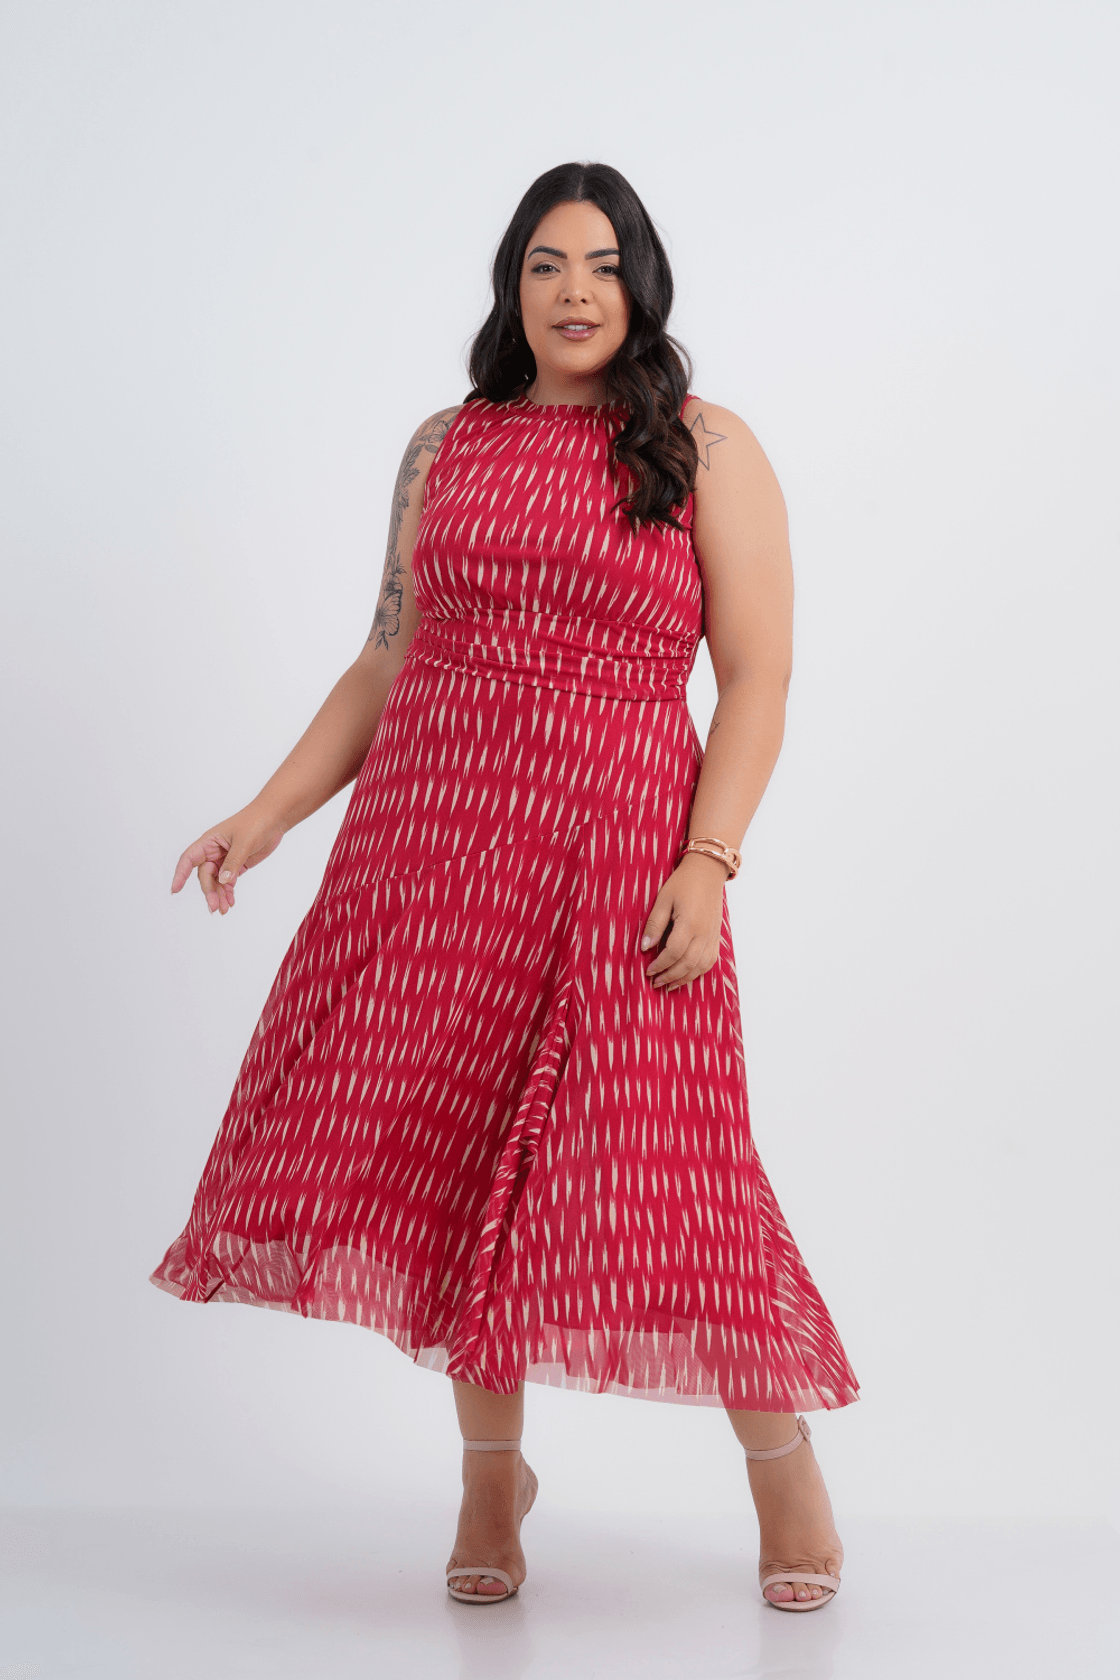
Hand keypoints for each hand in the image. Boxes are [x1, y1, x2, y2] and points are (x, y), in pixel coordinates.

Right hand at [171, 803, 286, 915]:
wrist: (274, 819)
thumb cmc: (255, 822)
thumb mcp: (244, 842)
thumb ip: (233, 862)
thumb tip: (223, 881)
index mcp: (209, 841)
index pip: (189, 859)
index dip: (180, 874)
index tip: (175, 890)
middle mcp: (213, 851)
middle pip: (204, 876)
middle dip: (209, 892)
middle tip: (215, 907)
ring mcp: (224, 859)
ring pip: (216, 881)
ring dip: (219, 895)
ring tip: (224, 910)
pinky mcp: (236, 865)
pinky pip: (227, 882)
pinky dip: (228, 892)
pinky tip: (230, 902)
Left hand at [639, 852, 727, 990]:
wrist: (708, 871)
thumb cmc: (683, 883)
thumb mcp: (663, 899)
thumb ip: (654, 924)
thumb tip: (645, 947)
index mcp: (690, 923)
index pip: (673, 952)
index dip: (660, 965)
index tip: (648, 971)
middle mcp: (704, 933)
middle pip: (687, 964)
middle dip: (670, 976)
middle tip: (655, 983)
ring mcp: (712, 936)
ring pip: (701, 966)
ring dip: (684, 979)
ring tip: (669, 985)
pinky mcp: (716, 936)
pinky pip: (710, 961)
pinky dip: (698, 972)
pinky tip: (687, 975)